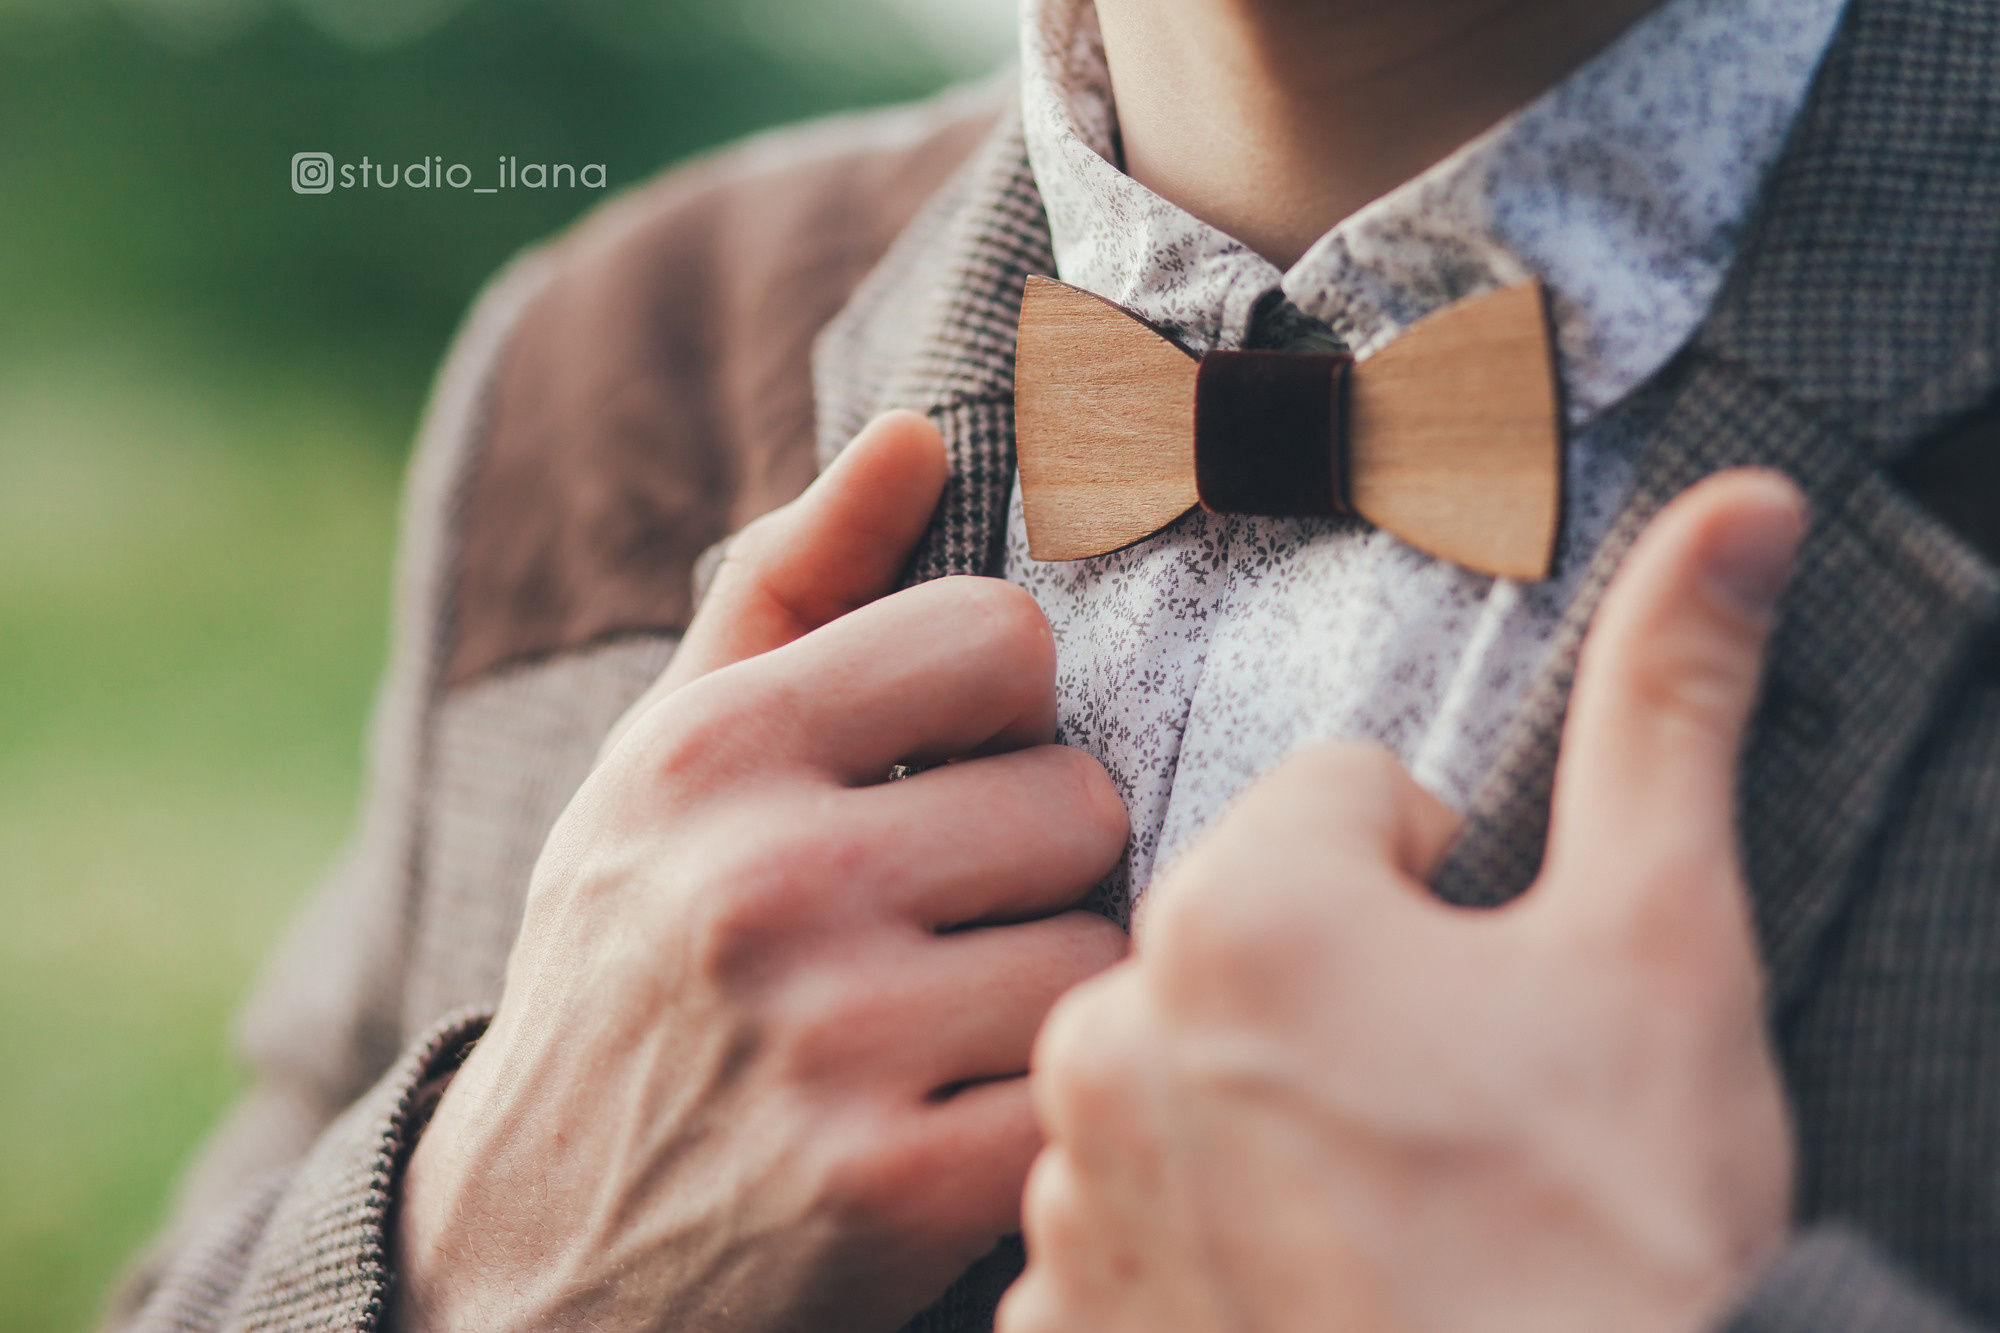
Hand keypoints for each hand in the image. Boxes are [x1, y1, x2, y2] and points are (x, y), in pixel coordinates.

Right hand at [394, 413, 1130, 1332]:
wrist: (530, 1245)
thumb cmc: (630, 961)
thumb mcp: (664, 764)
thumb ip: (794, 582)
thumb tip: (923, 431)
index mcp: (713, 750)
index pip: (1001, 638)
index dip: (998, 708)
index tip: (947, 771)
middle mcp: (766, 881)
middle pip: (1075, 798)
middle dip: (1031, 858)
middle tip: (948, 918)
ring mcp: (831, 1043)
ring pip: (1097, 950)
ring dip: (1046, 986)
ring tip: (951, 1020)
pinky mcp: (893, 1190)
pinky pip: (1082, 1087)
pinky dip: (1043, 1105)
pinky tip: (960, 1114)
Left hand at [1001, 470, 1805, 1332]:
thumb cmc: (1605, 1242)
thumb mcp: (1661, 951)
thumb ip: (1665, 711)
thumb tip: (1736, 513)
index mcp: (1246, 911)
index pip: (1348, 798)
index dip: (1447, 881)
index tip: (1491, 981)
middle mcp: (1111, 1035)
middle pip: (1248, 936)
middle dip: (1345, 990)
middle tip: (1451, 1110)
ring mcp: (1073, 1194)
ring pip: (1181, 1074)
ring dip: (1264, 1113)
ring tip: (1382, 1211)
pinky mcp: (1058, 1327)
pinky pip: (1125, 1223)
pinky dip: (1199, 1242)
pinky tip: (1298, 1289)